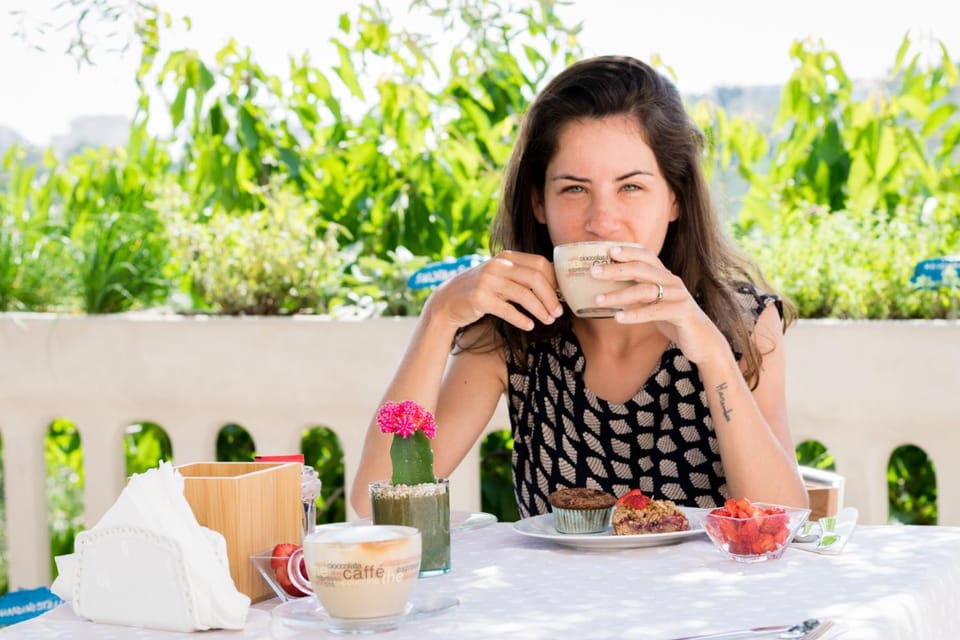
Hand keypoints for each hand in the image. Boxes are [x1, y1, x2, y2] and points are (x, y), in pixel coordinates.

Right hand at [427, 250, 563, 330]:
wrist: (447, 301)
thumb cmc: (481, 290)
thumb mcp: (500, 276)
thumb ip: (522, 276)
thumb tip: (555, 286)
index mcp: (506, 257)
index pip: (540, 264)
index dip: (555, 281)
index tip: (562, 296)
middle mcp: (497, 266)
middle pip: (535, 278)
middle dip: (551, 297)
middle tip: (557, 312)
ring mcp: (487, 281)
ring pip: (524, 295)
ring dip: (540, 310)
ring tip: (548, 321)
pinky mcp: (480, 299)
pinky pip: (508, 310)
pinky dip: (522, 319)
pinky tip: (529, 326)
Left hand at [590, 245, 729, 363]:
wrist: (703, 340)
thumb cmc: (674, 319)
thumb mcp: (655, 302)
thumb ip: (639, 292)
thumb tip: (612, 287)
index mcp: (665, 276)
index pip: (647, 256)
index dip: (629, 251)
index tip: (607, 250)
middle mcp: (672, 282)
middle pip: (642, 269)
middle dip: (616, 269)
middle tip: (593, 271)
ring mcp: (679, 296)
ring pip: (645, 290)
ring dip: (619, 295)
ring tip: (597, 300)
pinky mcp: (682, 313)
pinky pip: (655, 311)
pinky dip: (635, 314)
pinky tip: (618, 318)